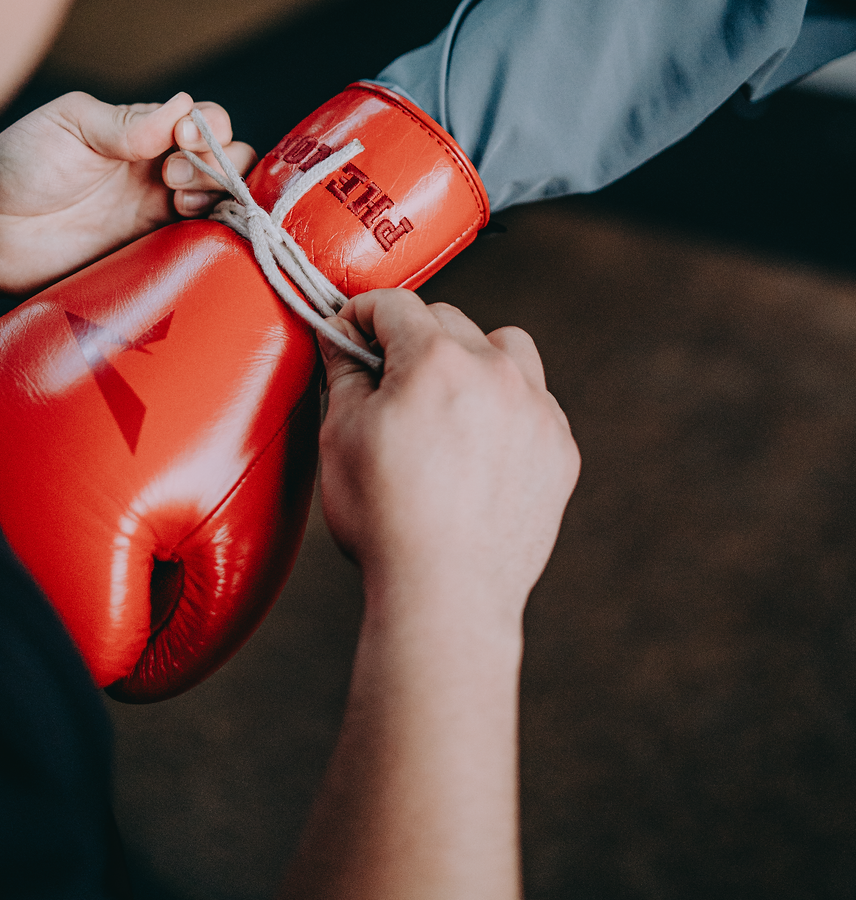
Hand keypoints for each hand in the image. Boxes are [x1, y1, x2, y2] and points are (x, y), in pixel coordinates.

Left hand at [0, 89, 253, 304]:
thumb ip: (124, 122)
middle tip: (172, 175)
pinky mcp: (151, 252)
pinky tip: (188, 226)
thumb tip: (183, 106)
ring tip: (178, 199)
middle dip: (219, 162)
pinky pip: (201, 241)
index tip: (181, 138)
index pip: (204, 118)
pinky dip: (212, 232)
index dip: (208, 126)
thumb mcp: (67, 126)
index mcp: (141, 130)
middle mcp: (157, 168)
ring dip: (219, 194)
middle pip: (228, 159)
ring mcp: (156, 211)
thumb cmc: (16, 168)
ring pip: (223, 199)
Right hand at [318, 289, 578, 633]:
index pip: (395, 305)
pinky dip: (506, 406)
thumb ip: (344, 373)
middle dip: (412, 338)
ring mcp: (535, 409)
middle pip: (448, 320)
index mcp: (436, 360)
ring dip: (473, 357)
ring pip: (506, 347)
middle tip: (386, 376)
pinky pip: (535, 401)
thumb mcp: (340, 436)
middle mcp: (495, 372)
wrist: (446, 594)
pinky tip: (478, 443)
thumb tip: (341, 340)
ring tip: (446, 397)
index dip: (361, 315)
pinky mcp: (558, 448)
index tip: (350, 333)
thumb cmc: (386, 519)